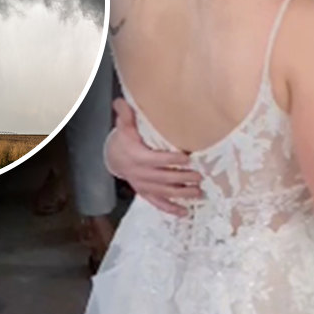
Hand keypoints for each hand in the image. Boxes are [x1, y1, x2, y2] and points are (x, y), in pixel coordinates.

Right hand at [106, 98, 201, 216]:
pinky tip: (185, 212)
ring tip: (198, 192)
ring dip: (182, 193)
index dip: (171, 160)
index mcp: (137, 157)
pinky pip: (158, 203)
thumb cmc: (123, 141)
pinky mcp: (146, 193)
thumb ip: (125, 115)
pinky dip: (171, 209)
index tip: (187, 158)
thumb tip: (120, 101)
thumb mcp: (123, 127)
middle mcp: (141, 174)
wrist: (113, 158)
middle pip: (164, 177)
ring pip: (164, 192)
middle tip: (199, 176)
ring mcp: (144, 185)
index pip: (156, 159)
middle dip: (182, 178)